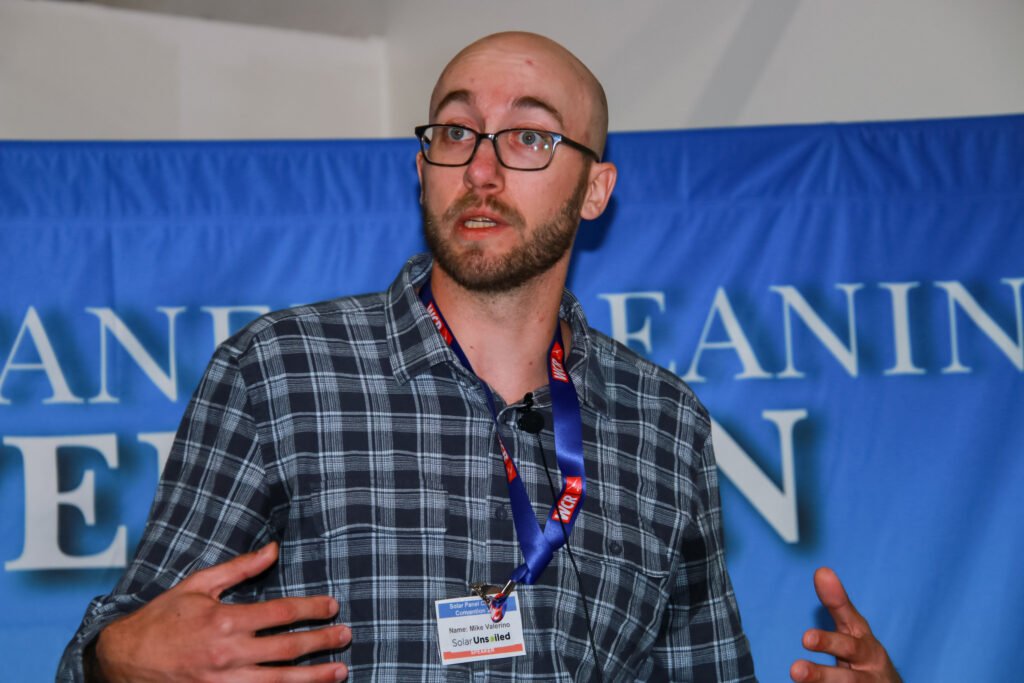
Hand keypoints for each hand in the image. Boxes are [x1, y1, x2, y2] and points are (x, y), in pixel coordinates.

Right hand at [94, 542, 350, 681]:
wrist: (121, 659)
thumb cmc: (162, 619)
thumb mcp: (198, 585)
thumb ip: (240, 568)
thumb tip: (274, 548)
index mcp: (225, 620)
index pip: (282, 614)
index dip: (312, 610)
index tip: (333, 607)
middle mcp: (228, 654)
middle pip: (288, 649)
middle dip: (322, 643)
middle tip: (346, 636)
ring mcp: (222, 682)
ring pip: (279, 682)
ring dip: (313, 678)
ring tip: (339, 671)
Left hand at [790, 567, 900, 682]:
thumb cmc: (864, 654)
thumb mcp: (854, 629)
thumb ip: (837, 603)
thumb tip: (821, 571)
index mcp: (866, 649)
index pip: (848, 643)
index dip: (828, 642)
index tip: (806, 638)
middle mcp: (867, 672)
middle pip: (847, 677)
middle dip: (822, 674)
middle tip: (795, 670)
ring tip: (796, 674)